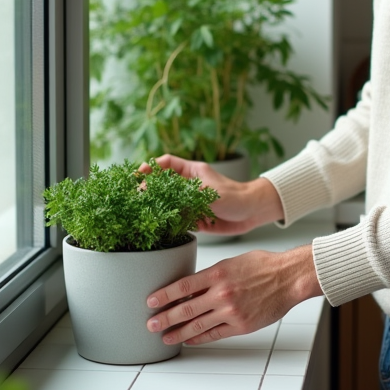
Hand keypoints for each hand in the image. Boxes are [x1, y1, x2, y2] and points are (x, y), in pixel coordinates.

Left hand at [145, 245, 321, 344]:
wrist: (288, 278)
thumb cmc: (263, 266)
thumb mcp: (233, 262)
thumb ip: (212, 275)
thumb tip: (191, 288)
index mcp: (218, 272)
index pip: (182, 286)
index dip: (164, 295)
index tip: (151, 301)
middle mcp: (222, 293)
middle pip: (185, 309)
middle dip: (164, 318)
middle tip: (150, 324)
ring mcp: (231, 311)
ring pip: (197, 325)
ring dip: (178, 332)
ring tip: (165, 337)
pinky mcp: (241, 325)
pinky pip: (215, 334)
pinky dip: (200, 338)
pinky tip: (189, 340)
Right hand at [146, 153, 283, 235]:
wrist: (253, 213)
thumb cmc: (236, 195)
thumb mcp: (209, 192)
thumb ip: (187, 194)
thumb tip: (166, 196)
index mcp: (193, 172)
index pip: (167, 163)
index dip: (152, 166)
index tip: (139, 173)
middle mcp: (190, 187)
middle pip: (163, 184)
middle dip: (149, 189)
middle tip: (137, 196)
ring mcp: (192, 202)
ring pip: (169, 203)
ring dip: (158, 207)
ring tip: (144, 212)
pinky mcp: (196, 218)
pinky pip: (178, 220)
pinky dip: (171, 223)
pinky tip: (162, 226)